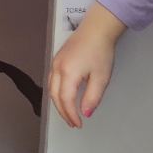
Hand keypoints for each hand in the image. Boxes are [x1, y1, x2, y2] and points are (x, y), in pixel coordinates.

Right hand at [47, 4, 126, 128]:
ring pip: (51, 88)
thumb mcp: (101, 77)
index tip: (79, 124)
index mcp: (68, 73)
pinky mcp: (57, 58)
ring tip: (68, 113)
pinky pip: (52, 80)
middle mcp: (57, 68)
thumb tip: (86, 113)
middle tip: (72, 122)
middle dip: (63, 112)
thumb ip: (92, 97)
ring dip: (58, 103)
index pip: (66, 100)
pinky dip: (56, 92)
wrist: (97, 28)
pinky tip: (64, 96)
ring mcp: (55, 62)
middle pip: (54, 96)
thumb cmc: (100, 50)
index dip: (71, 115)